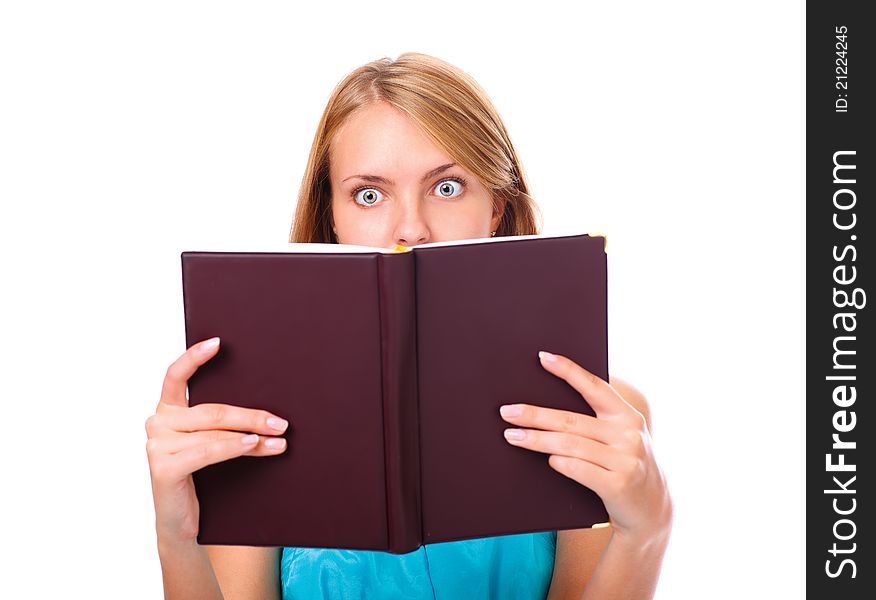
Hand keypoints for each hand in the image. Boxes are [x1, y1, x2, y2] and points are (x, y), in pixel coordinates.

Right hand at [145, 337, 290, 542]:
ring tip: (279, 438)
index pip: (175, 375)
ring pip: (215, 431)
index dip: (195, 357)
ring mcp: (157, 444)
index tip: (218, 342)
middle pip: (213, 410)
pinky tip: (253, 444)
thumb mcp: (213, 444)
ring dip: (252, 434)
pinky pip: (207, 450)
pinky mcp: (163, 467)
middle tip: (281, 421)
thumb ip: (224, 424)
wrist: (184, 524)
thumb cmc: (203, 479)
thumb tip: (270, 413)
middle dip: (251, 415)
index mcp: (168, 410)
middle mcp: (157, 422)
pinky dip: (233, 447)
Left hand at [498, 351, 671, 539]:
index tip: (543, 357)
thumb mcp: (622, 438)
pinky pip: (579, 469)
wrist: (653, 510)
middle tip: (507, 412)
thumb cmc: (626, 466)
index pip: (594, 388)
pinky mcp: (618, 485)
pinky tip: (547, 459)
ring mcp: (625, 460)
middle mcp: (629, 435)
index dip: (569, 371)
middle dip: (535, 415)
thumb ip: (599, 421)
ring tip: (512, 436)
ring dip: (536, 440)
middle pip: (571, 420)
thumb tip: (550, 405)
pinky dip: (560, 463)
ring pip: (569, 445)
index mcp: (628, 416)